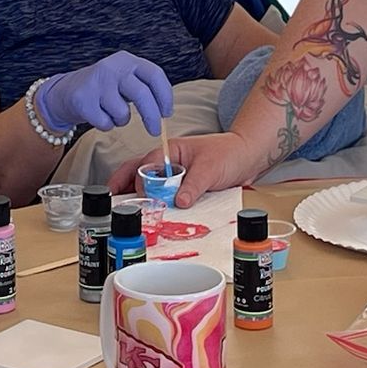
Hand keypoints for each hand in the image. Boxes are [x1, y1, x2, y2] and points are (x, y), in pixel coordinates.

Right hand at [34, 50, 172, 135]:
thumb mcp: (125, 79)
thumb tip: (165, 111)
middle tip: (155, 131)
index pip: (154, 75)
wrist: (66, 91)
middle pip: (142, 94)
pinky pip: (106, 123)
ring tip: (111, 112)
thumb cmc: (104, 89)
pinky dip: (106, 125)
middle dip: (152, 116)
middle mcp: (112, 67)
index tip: (167, 113)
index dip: (165, 96)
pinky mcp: (82, 100)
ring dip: (121, 120)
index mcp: (127, 60)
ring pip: (123, 113)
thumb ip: (145, 88)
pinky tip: (98, 114)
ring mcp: (96, 82)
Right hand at [108, 132, 262, 209]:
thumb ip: (193, 185)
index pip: (145, 166)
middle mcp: (168, 163)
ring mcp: (175, 176)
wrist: (249, 157)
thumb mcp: (210, 169)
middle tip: (116, 206)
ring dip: (141, 199)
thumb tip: (178, 202)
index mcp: (170, 150)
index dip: (139, 183)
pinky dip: (159, 206)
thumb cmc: (229, 153)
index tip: (138, 200)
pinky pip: (167, 197)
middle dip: (125, 188)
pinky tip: (155, 217)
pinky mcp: (184, 188)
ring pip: (150, 187)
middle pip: (138, 174)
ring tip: (132, 215)